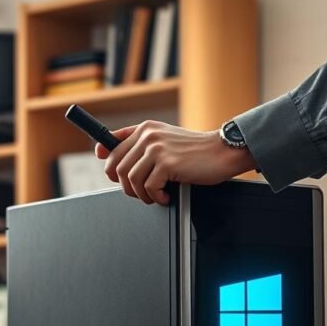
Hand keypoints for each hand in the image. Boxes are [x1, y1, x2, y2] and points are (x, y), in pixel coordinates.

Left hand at [95, 120, 256, 204]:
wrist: (223, 151)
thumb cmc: (195, 151)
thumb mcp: (165, 139)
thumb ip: (139, 143)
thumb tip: (102, 151)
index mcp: (145, 129)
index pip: (112, 144)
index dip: (108, 163)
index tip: (113, 176)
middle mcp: (148, 135)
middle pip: (118, 168)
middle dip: (127, 186)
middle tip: (142, 192)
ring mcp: (157, 148)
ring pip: (131, 180)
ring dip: (141, 194)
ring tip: (155, 196)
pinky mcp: (167, 163)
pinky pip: (148, 187)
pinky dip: (156, 197)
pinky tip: (166, 196)